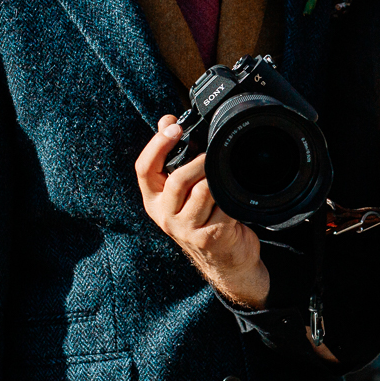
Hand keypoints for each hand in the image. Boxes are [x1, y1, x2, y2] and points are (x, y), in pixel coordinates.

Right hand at [136, 116, 269, 307]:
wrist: (226, 259)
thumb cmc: (205, 218)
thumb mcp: (183, 190)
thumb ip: (173, 155)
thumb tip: (166, 120)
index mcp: (155, 199)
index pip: (144, 169)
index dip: (157, 145)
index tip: (174, 127)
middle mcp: (166, 215)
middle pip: (177, 180)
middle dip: (198, 161)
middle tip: (212, 153)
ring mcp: (187, 229)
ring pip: (202, 192)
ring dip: (216, 178)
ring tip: (225, 174)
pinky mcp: (210, 237)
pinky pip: (223, 207)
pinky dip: (232, 197)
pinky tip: (235, 197)